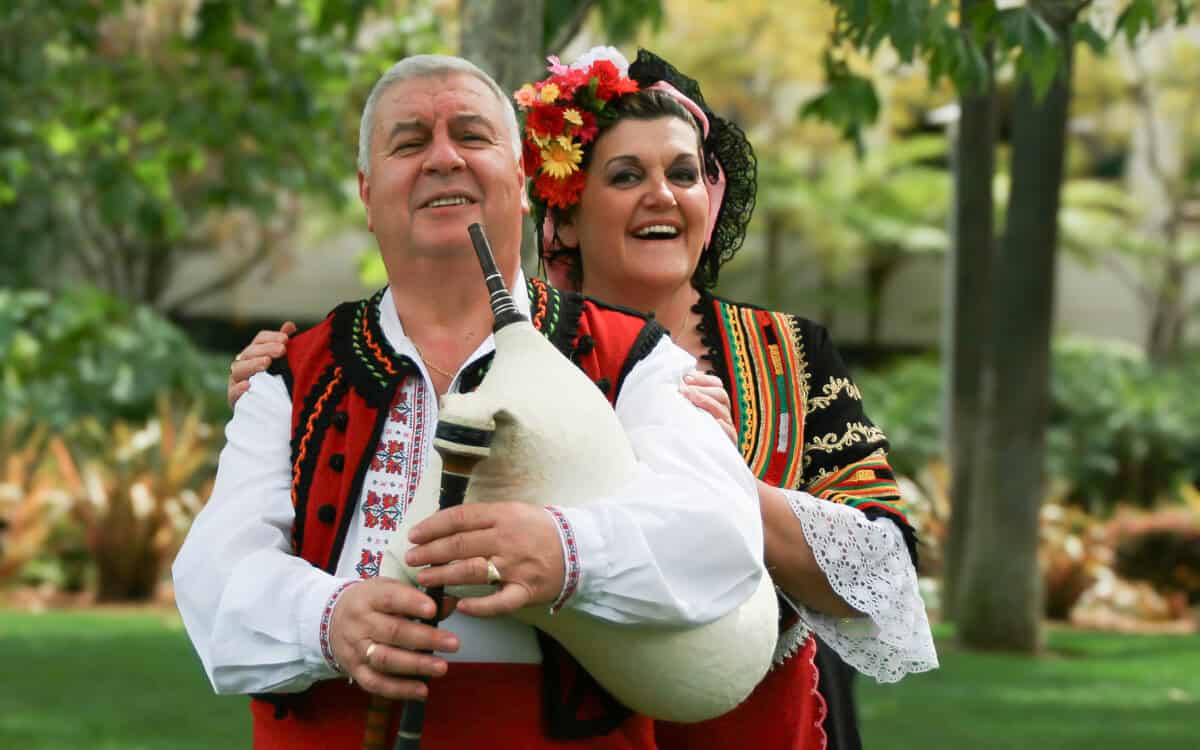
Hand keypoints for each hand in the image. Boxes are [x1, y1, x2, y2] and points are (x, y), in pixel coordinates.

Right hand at [227, 321, 295, 407]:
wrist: (263, 411)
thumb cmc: (272, 382)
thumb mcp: (280, 363)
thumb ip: (282, 343)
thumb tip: (290, 325)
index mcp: (254, 353)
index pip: (259, 339)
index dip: (271, 337)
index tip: (286, 339)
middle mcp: (242, 364)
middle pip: (250, 352)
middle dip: (266, 349)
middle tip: (282, 350)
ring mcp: (235, 381)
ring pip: (238, 370)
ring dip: (253, 365)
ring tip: (266, 363)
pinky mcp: (234, 399)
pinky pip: (233, 393)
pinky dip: (239, 389)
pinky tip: (248, 385)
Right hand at [330, 578, 460, 699]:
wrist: (331, 620)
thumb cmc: (370, 603)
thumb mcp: (389, 589)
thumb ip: (419, 597)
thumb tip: (450, 603)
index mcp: (368, 597)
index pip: (390, 598)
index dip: (412, 603)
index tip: (433, 610)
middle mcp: (360, 624)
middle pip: (392, 631)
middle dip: (425, 638)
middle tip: (453, 643)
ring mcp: (356, 649)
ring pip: (385, 660)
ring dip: (416, 665)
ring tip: (441, 667)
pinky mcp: (355, 671)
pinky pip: (376, 684)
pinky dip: (400, 690)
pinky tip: (422, 690)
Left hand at [405, 502, 564, 616]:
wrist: (579, 548)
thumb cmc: (540, 529)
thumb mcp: (514, 511)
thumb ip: (484, 518)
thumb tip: (446, 525)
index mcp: (503, 515)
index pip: (459, 518)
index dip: (432, 526)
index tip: (414, 535)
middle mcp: (507, 539)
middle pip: (460, 544)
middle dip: (430, 552)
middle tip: (411, 558)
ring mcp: (516, 566)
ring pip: (472, 570)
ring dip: (443, 575)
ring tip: (423, 578)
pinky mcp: (525, 590)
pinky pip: (499, 602)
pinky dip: (480, 606)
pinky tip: (461, 607)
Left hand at [680, 370, 736, 444]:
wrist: (696, 464)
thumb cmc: (689, 436)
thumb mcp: (688, 415)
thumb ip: (685, 400)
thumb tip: (676, 384)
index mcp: (716, 404)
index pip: (716, 385)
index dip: (703, 380)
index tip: (686, 378)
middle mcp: (723, 414)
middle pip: (721, 395)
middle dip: (702, 389)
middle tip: (683, 389)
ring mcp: (728, 428)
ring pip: (722, 410)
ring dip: (706, 401)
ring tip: (690, 397)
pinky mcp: (729, 443)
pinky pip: (729, 433)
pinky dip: (722, 426)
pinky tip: (715, 421)